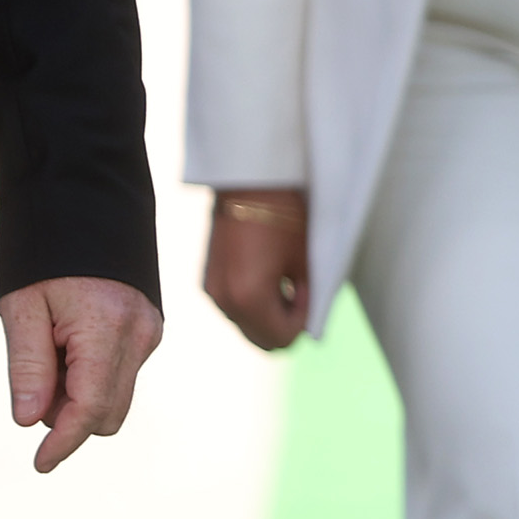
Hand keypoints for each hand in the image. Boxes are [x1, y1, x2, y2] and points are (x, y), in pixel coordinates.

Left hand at [1, 275, 162, 472]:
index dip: (63, 441)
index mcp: (108, 329)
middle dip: (69, 418)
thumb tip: (29, 421)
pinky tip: (71, 349)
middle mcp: (140, 336)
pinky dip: (93, 379)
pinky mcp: (151, 332)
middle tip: (34, 385)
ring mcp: (151, 334)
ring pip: (116, 397)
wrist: (87, 214)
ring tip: (51, 357)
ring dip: (80, 398)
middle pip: (110, 413)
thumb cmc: (46, 261)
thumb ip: (28, 368)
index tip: (40, 463)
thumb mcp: (22, 310)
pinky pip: (123, 375)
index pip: (91, 407)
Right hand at [202, 190, 310, 351]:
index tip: (310, 289)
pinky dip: (254, 300)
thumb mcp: (305, 261)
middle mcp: (224, 300)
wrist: (250, 179)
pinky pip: (235, 306)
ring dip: (270, 312)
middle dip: (286, 323)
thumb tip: (309, 323)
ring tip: (286, 277)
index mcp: (248, 299)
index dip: (303, 320)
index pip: (282, 338)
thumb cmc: (286, 214)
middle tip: (302, 290)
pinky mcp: (208, 278)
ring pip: (247, 324)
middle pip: (261, 339)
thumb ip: (307, 299)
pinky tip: (268, 272)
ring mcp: (212, 290)